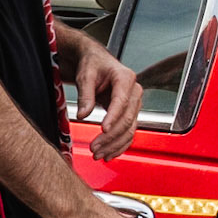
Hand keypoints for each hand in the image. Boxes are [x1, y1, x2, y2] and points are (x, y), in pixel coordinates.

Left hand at [70, 40, 143, 160]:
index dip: (113, 117)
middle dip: (110, 137)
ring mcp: (133, 104)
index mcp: (125, 78)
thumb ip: (85, 95)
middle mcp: (133, 92)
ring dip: (114, 145)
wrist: (95, 62)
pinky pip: (128, 133)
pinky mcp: (129, 114)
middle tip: (94, 148)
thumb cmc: (92, 64)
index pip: (121, 102)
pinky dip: (120, 146)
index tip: (103, 130)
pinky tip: (109, 155)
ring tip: (98, 154)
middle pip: (127, 120)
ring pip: (129, 130)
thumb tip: (83, 115)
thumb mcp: (85, 75)